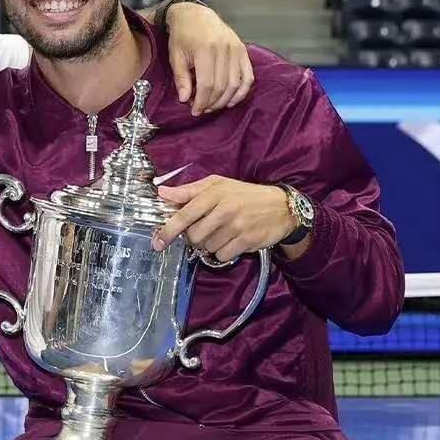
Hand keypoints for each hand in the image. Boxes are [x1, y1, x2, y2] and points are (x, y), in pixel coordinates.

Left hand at [154, 176, 294, 262]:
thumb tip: (162, 192)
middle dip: (194, 237)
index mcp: (214, 194)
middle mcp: (225, 209)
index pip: (185, 214)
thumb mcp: (218, 185)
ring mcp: (236, 226)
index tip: (158, 241)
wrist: (281, 207)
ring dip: (210, 243)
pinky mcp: (246, 241)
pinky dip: (223, 252)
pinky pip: (221, 255)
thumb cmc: (244, 195)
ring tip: (222, 231)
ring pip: (207, 246)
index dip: (168, 229)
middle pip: (194, 235)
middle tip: (205, 229)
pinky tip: (231, 240)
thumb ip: (189, 190)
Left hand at [165, 3, 254, 116]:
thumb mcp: (176, 56)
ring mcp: (236, 49)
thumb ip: (181, 78)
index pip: (207, 84)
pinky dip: (242, 91)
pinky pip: (248, 76)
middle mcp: (224, 49)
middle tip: (202, 109)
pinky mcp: (243, 50)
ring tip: (213, 106)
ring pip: (235, 84)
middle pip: (222, 86)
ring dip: (225, 100)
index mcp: (205, 49)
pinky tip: (232, 100)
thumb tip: (185, 100)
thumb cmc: (183, 36)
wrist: (195, 15)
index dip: (202, 101)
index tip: (195, 111)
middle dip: (212, 103)